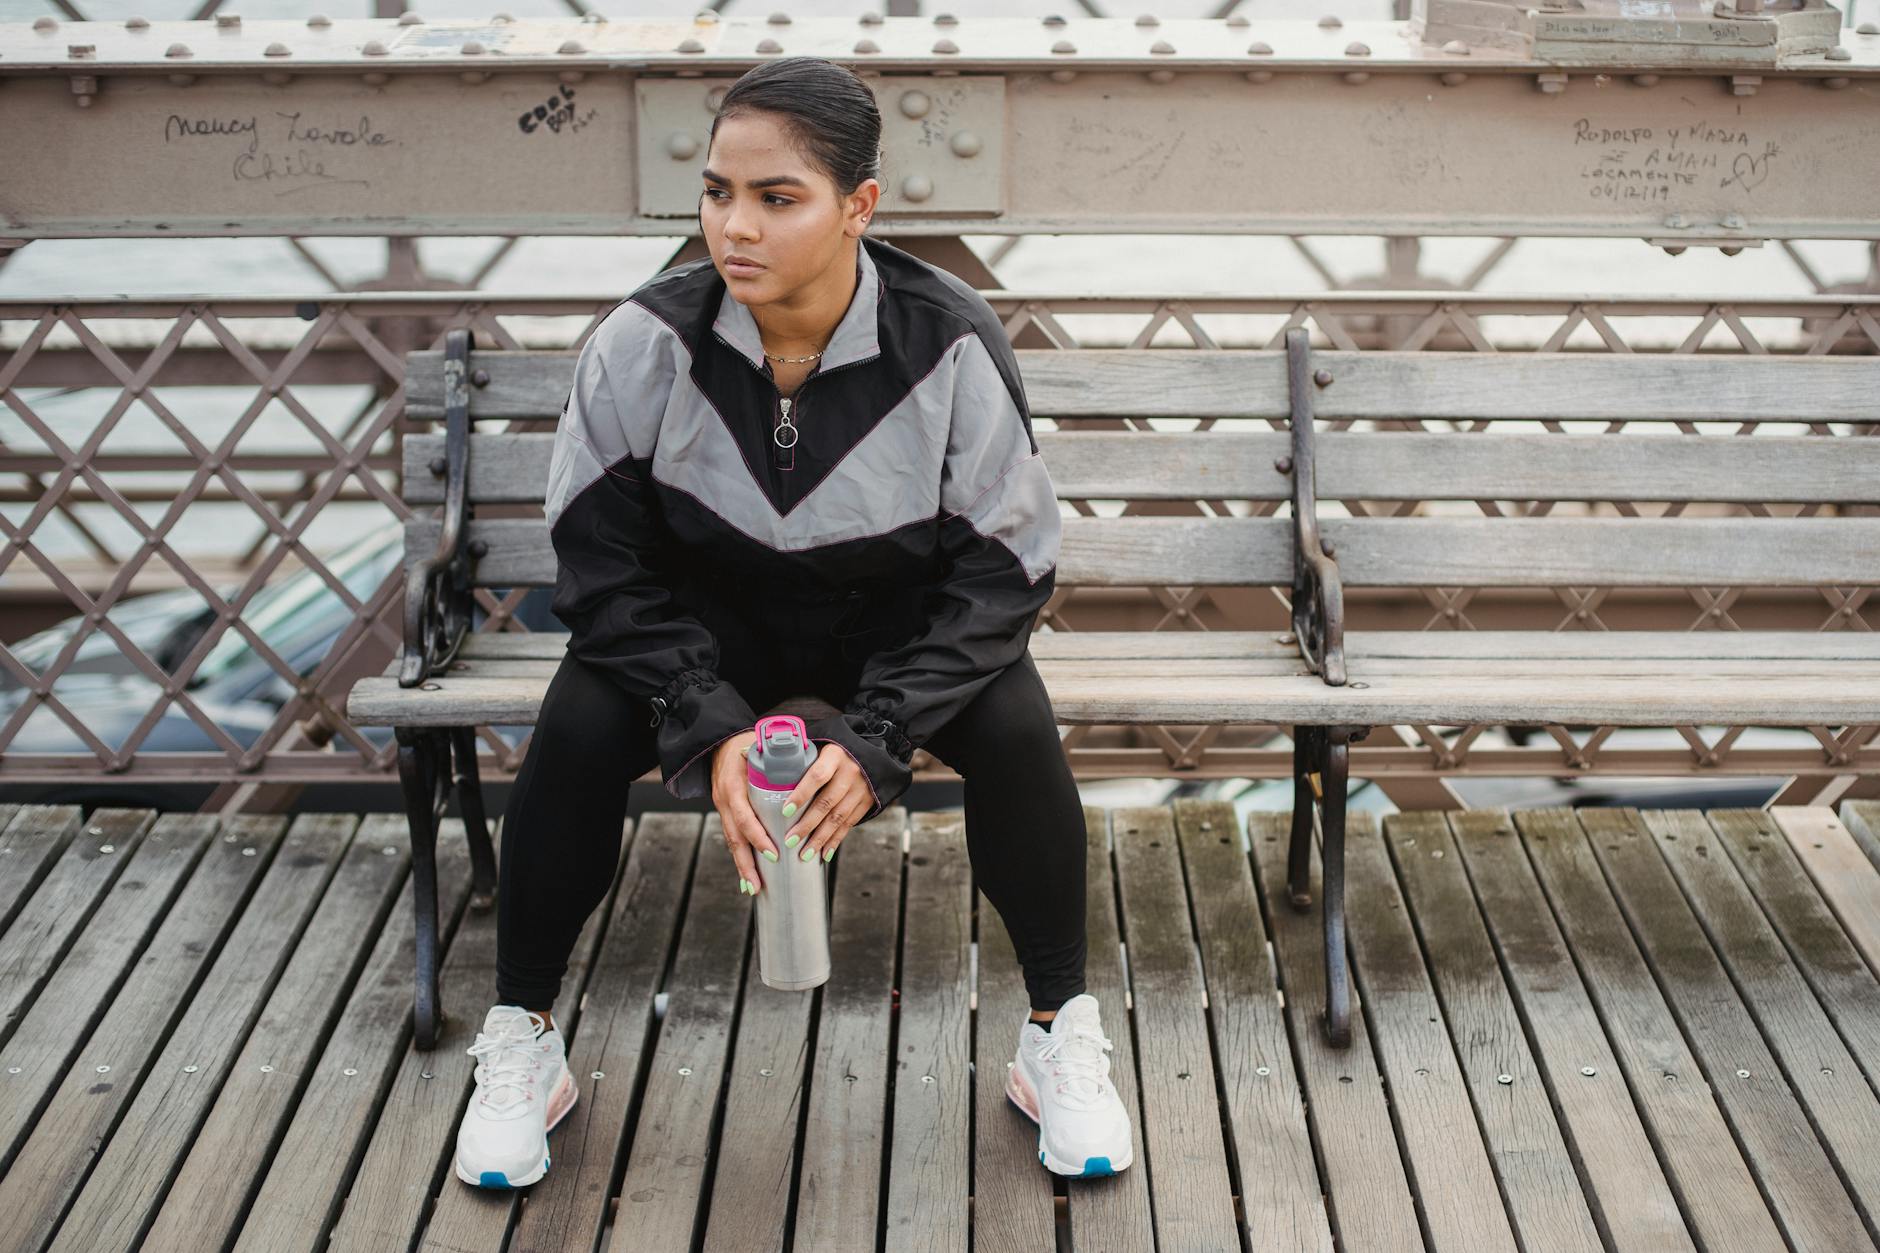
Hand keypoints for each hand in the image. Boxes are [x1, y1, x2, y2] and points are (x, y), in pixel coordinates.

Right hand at [711, 730, 776, 894]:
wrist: (718, 742)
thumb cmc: (746, 743)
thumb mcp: (760, 748)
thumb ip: (780, 759)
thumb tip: (810, 766)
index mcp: (734, 785)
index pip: (745, 817)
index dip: (758, 837)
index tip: (774, 854)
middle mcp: (725, 800)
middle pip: (735, 838)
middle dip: (747, 864)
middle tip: (758, 886)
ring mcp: (722, 808)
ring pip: (732, 842)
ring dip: (742, 867)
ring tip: (753, 888)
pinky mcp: (725, 812)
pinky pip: (733, 837)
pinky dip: (740, 856)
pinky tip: (748, 874)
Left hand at [779, 743, 870, 865]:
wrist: (870, 753)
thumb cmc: (833, 750)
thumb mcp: (819, 745)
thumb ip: (794, 755)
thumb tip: (748, 755)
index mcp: (835, 755)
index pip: (817, 776)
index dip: (801, 794)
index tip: (785, 811)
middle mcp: (850, 772)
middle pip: (826, 803)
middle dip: (807, 825)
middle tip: (789, 841)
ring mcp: (861, 788)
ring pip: (838, 818)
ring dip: (820, 838)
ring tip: (804, 853)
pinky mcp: (867, 801)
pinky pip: (850, 824)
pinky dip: (836, 840)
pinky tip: (824, 853)